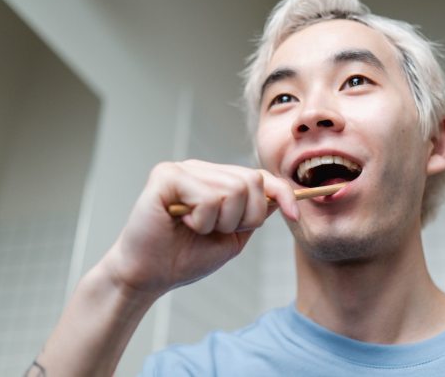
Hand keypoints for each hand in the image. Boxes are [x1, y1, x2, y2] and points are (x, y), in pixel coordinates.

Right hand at [101, 160, 297, 298]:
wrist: (149, 276)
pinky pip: (208, 196)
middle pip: (252, 181)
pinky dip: (202, 220)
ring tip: (197, 228)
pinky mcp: (166, 176)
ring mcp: (183, 169)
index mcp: (215, 180)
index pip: (259, 176)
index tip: (294, 215)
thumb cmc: (186, 258)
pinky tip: (182, 223)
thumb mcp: (233, 237)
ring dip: (220, 222)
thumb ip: (255, 214)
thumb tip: (280, 195)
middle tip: (217, 231)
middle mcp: (200, 168)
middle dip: (245, 217)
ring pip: (233, 190)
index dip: (282, 193)